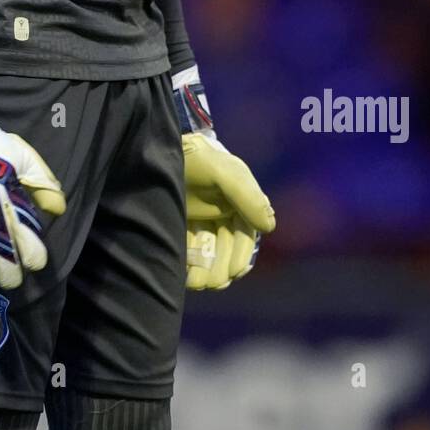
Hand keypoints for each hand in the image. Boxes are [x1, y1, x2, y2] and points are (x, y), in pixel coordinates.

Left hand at [172, 65, 275, 290]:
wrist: (160, 147)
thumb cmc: (197, 156)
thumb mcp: (225, 171)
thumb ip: (247, 195)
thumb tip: (269, 226)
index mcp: (239, 201)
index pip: (244, 235)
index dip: (240, 255)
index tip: (234, 272)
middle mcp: (222, 213)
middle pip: (225, 247)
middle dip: (220, 267)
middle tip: (211, 283)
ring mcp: (200, 219)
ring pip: (207, 252)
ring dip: (204, 270)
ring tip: (195, 283)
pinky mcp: (180, 223)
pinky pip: (187, 248)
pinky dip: (188, 262)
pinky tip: (183, 273)